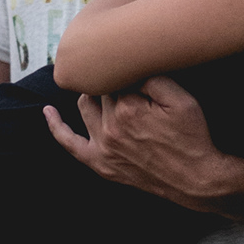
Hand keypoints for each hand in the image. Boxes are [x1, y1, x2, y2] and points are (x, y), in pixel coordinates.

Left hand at [42, 77, 238, 210]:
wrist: (196, 179)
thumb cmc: (192, 137)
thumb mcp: (182, 100)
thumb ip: (154, 77)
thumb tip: (130, 64)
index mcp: (128, 107)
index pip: (116, 76)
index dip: (128, 71)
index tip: (136, 66)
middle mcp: (109, 126)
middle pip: (100, 89)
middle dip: (112, 81)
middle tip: (125, 76)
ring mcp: (102, 146)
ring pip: (86, 106)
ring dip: (93, 94)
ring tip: (106, 85)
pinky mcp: (100, 163)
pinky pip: (69, 143)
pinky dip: (56, 127)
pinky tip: (47, 112)